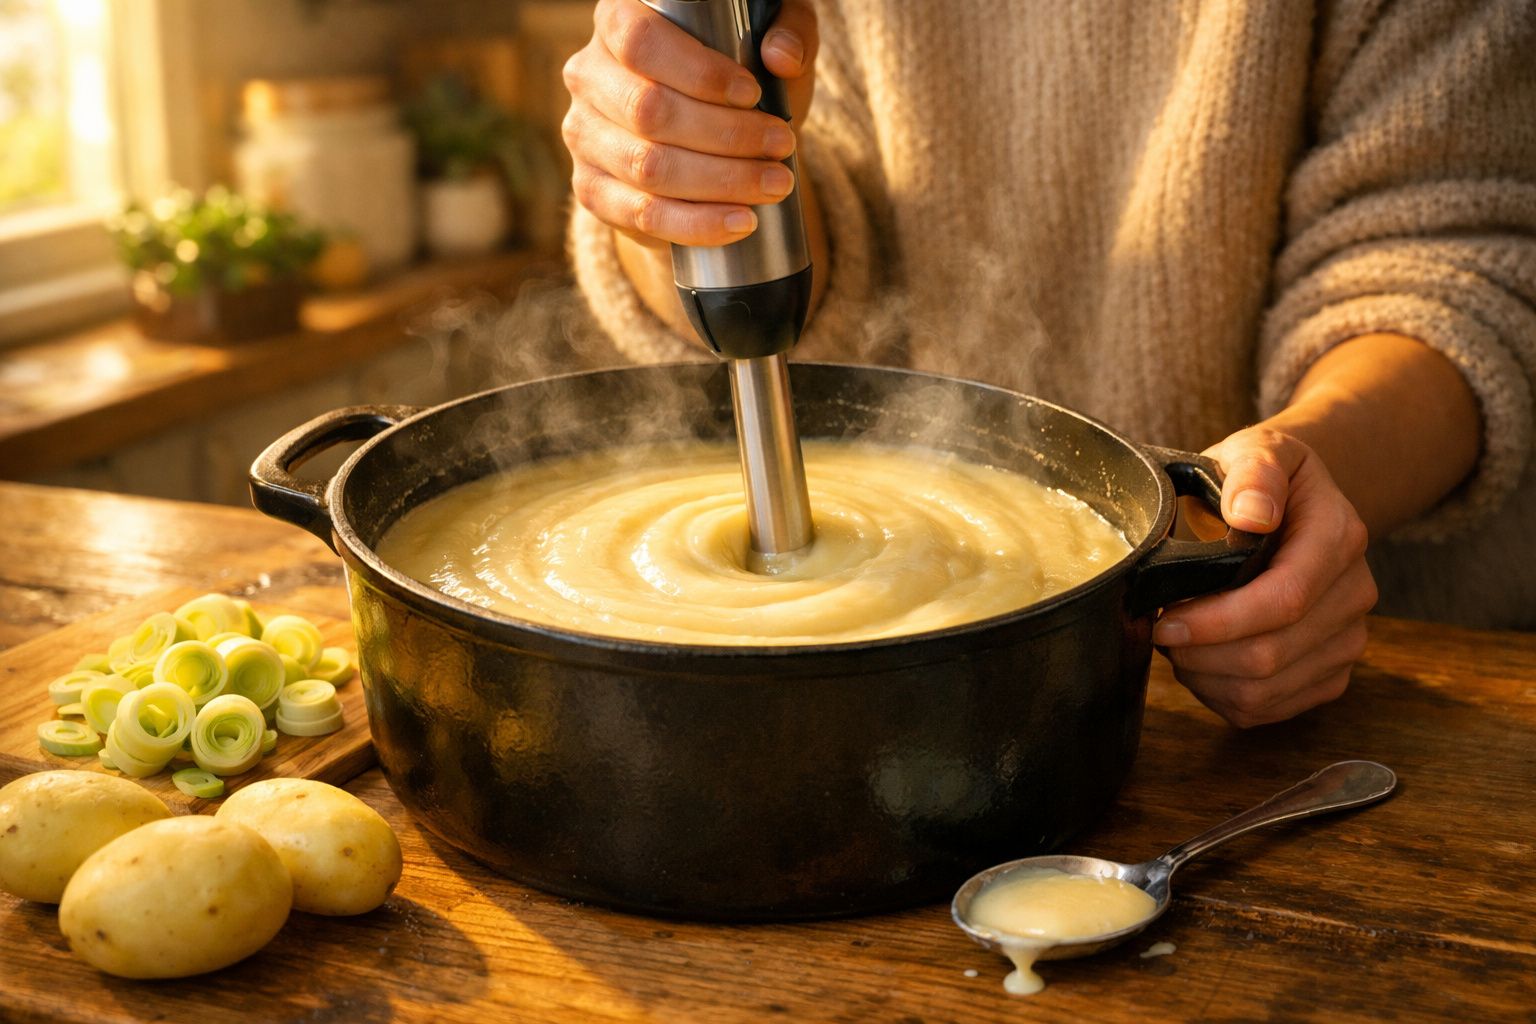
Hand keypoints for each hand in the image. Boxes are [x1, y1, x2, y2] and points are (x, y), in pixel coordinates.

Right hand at [562, 0, 818, 246]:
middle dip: (725, 134)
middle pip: (648, 110)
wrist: (702, 142)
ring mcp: (583, 136)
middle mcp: (589, 76)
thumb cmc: (736, 76)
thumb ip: (786, 30)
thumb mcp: (766, 41)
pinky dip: (697, 223)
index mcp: (617, 22)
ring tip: (774, 184)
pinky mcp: (591, 189)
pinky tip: (740, 222)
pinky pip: (641, 215)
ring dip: (720, 182)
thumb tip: (782, 57)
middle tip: (781, 146)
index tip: (752, 93)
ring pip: (647, 167)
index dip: (698, 71)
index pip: (642, 42)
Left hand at [1153, 427, 1378, 726]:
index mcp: (1338, 536)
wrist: (1293, 500)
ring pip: (1266, 690)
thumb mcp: (1256, 451)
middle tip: (1159, 631)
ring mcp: (1347, 638)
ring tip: (1178, 645)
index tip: (1164, 622)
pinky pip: (1270, 709)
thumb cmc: (1260, 480)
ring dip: (1205, 677)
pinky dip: (1222, 696)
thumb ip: (1254, 475)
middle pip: (1271, 655)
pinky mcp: (1330, 672)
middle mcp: (1354, 593)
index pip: (1283, 601)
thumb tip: (1252, 514)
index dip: (1218, 622)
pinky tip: (1202, 664)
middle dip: (1200, 653)